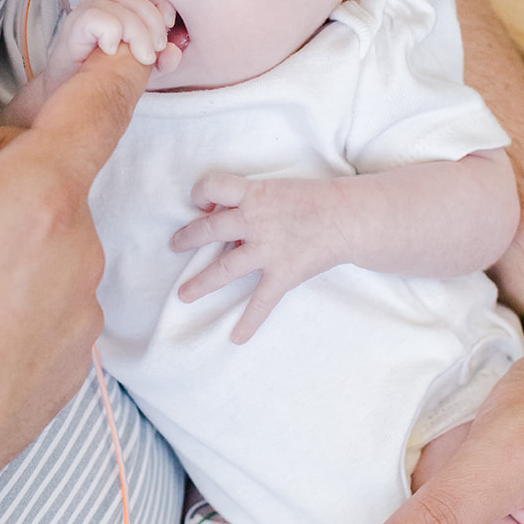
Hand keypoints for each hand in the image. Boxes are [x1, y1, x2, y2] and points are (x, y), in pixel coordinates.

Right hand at [0, 5, 148, 523]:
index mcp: (38, 200)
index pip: (100, 104)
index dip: (114, 60)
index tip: (130, 34)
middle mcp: (81, 254)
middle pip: (44, 172)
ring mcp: (82, 314)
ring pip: (43, 236)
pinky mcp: (72, 363)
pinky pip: (48, 293)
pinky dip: (8, 289)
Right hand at [45, 0, 181, 89]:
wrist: (71, 89)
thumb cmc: (103, 71)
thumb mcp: (141, 66)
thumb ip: (161, 59)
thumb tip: (174, 53)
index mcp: (125, 5)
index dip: (162, 10)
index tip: (166, 34)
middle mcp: (107, 2)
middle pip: (139, 0)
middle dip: (153, 28)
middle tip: (153, 54)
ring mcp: (90, 9)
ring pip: (123, 10)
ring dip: (137, 35)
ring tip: (139, 58)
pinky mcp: (76, 21)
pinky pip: (101, 18)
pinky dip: (111, 34)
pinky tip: (110, 50)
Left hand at [172, 173, 344, 341]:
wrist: (348, 217)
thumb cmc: (315, 198)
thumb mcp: (277, 189)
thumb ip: (252, 201)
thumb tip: (226, 217)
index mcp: (253, 194)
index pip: (212, 186)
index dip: (200, 193)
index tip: (201, 203)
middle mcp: (253, 222)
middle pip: (208, 230)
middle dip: (187, 238)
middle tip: (175, 245)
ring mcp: (266, 251)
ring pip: (223, 269)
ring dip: (200, 283)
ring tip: (184, 294)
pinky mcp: (281, 275)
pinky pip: (260, 303)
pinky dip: (248, 322)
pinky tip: (236, 338)